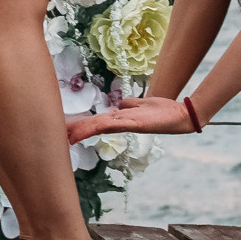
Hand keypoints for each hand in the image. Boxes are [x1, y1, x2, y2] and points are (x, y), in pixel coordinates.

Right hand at [66, 96, 199, 139]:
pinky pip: (113, 124)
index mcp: (121, 119)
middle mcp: (121, 123)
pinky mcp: (134, 124)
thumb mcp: (142, 103)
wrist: (181, 115)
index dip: (80, 125)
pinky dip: (99, 126)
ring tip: (67, 135)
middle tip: (59, 135)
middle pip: (93, 126)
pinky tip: (88, 128)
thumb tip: (118, 104)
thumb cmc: (162, 110)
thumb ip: (129, 104)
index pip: (96, 122)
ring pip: (99, 126)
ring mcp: (127, 124)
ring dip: (83, 130)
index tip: (65, 128)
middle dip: (76, 130)